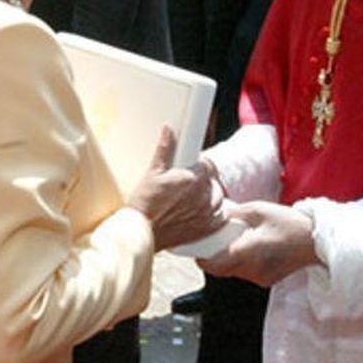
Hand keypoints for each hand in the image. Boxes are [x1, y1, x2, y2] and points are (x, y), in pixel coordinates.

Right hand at [127, 127, 224, 250]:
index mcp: (192, 178)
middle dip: (204, 180)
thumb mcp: (152, 173)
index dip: (200, 165)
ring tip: (194, 198)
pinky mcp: (205, 229)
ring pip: (219, 198)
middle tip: (188, 184)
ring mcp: (205, 213)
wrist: (141, 232)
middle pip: (214, 181)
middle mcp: (202, 195)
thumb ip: (165, 150)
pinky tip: (203, 212)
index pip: (208, 165)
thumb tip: (169, 130)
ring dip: (210, 195)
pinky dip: (216, 214)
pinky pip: (221, 217)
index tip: (192, 168)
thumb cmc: (144, 204)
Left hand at [197, 200, 318, 285]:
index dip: (202, 258)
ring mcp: (259, 278)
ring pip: (233, 272)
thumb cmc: (289, 224)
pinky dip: (244, 263)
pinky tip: (254, 248)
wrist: (316, 241)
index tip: (200, 247)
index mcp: (246, 252)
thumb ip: (233, 214)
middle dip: (215, 257)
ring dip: (230, 259)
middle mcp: (251, 270)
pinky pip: (246, 274)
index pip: (212, 265)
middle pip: (220, 270)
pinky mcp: (267, 281)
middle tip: (219, 240)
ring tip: (241, 241)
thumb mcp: (258, 210)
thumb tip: (216, 215)